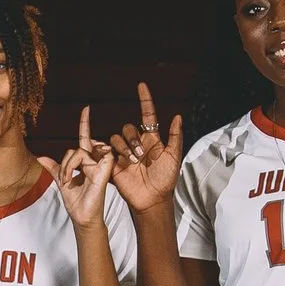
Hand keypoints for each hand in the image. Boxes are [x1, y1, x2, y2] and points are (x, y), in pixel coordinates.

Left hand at [53, 106, 115, 230]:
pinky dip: (77, 165)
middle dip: (65, 162)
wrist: (82, 216)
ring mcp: (99, 165)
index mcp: (85, 161)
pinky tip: (75, 176)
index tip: (86, 109)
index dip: (85, 124)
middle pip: (77, 147)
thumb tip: (40, 157)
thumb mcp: (61, 181)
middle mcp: (94, 160)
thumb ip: (54, 168)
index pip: (85, 138)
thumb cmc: (75, 201)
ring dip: (69, 164)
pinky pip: (90, 156)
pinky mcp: (104, 171)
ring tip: (67, 179)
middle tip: (63, 178)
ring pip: (81, 150)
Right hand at [108, 83, 184, 216]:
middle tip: (140, 156)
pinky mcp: (113, 164)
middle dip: (132, 138)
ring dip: (125, 148)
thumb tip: (178, 116)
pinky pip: (106, 151)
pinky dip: (110, 152)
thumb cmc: (165, 180)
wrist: (152, 199)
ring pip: (116, 138)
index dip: (145, 100)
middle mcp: (136, 144)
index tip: (141, 86)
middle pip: (128, 128)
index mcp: (151, 140)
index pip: (147, 115)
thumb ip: (175, 137)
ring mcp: (124, 153)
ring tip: (133, 162)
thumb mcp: (174, 157)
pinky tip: (117, 160)